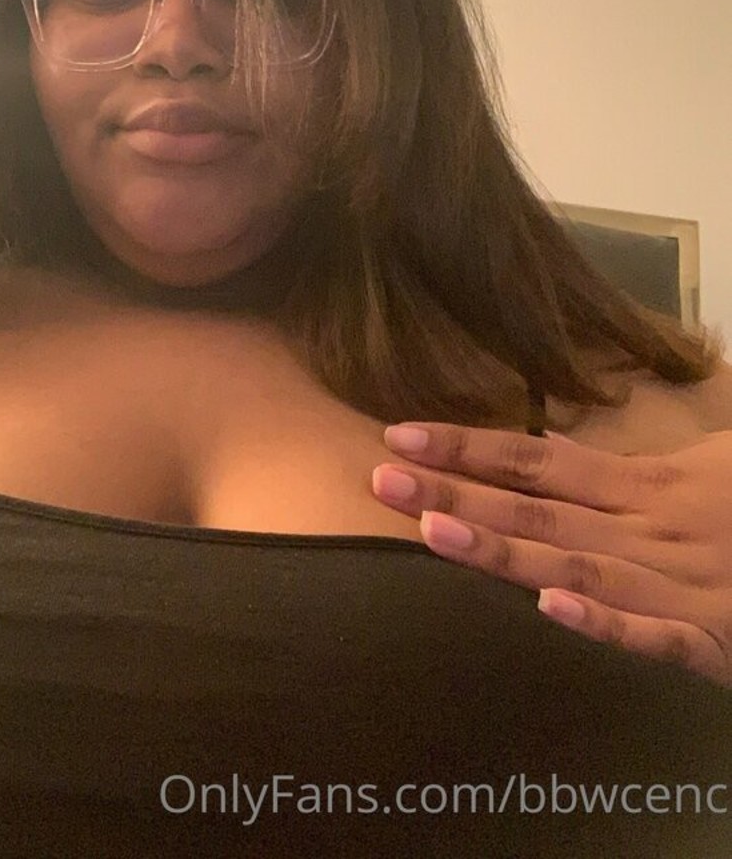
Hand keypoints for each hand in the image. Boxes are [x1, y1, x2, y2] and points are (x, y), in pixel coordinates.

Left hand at [371, 422, 731, 687]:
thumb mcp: (710, 465)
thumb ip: (639, 463)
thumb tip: (566, 451)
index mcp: (651, 484)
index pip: (540, 459)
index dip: (469, 447)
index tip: (400, 434)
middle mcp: (654, 530)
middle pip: (540, 509)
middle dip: (457, 495)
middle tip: (380, 478)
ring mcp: (683, 586)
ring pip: (581, 566)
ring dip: (505, 553)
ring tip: (431, 534)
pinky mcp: (718, 643)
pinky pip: (658, 638)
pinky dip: (608, 625)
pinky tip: (551, 609)